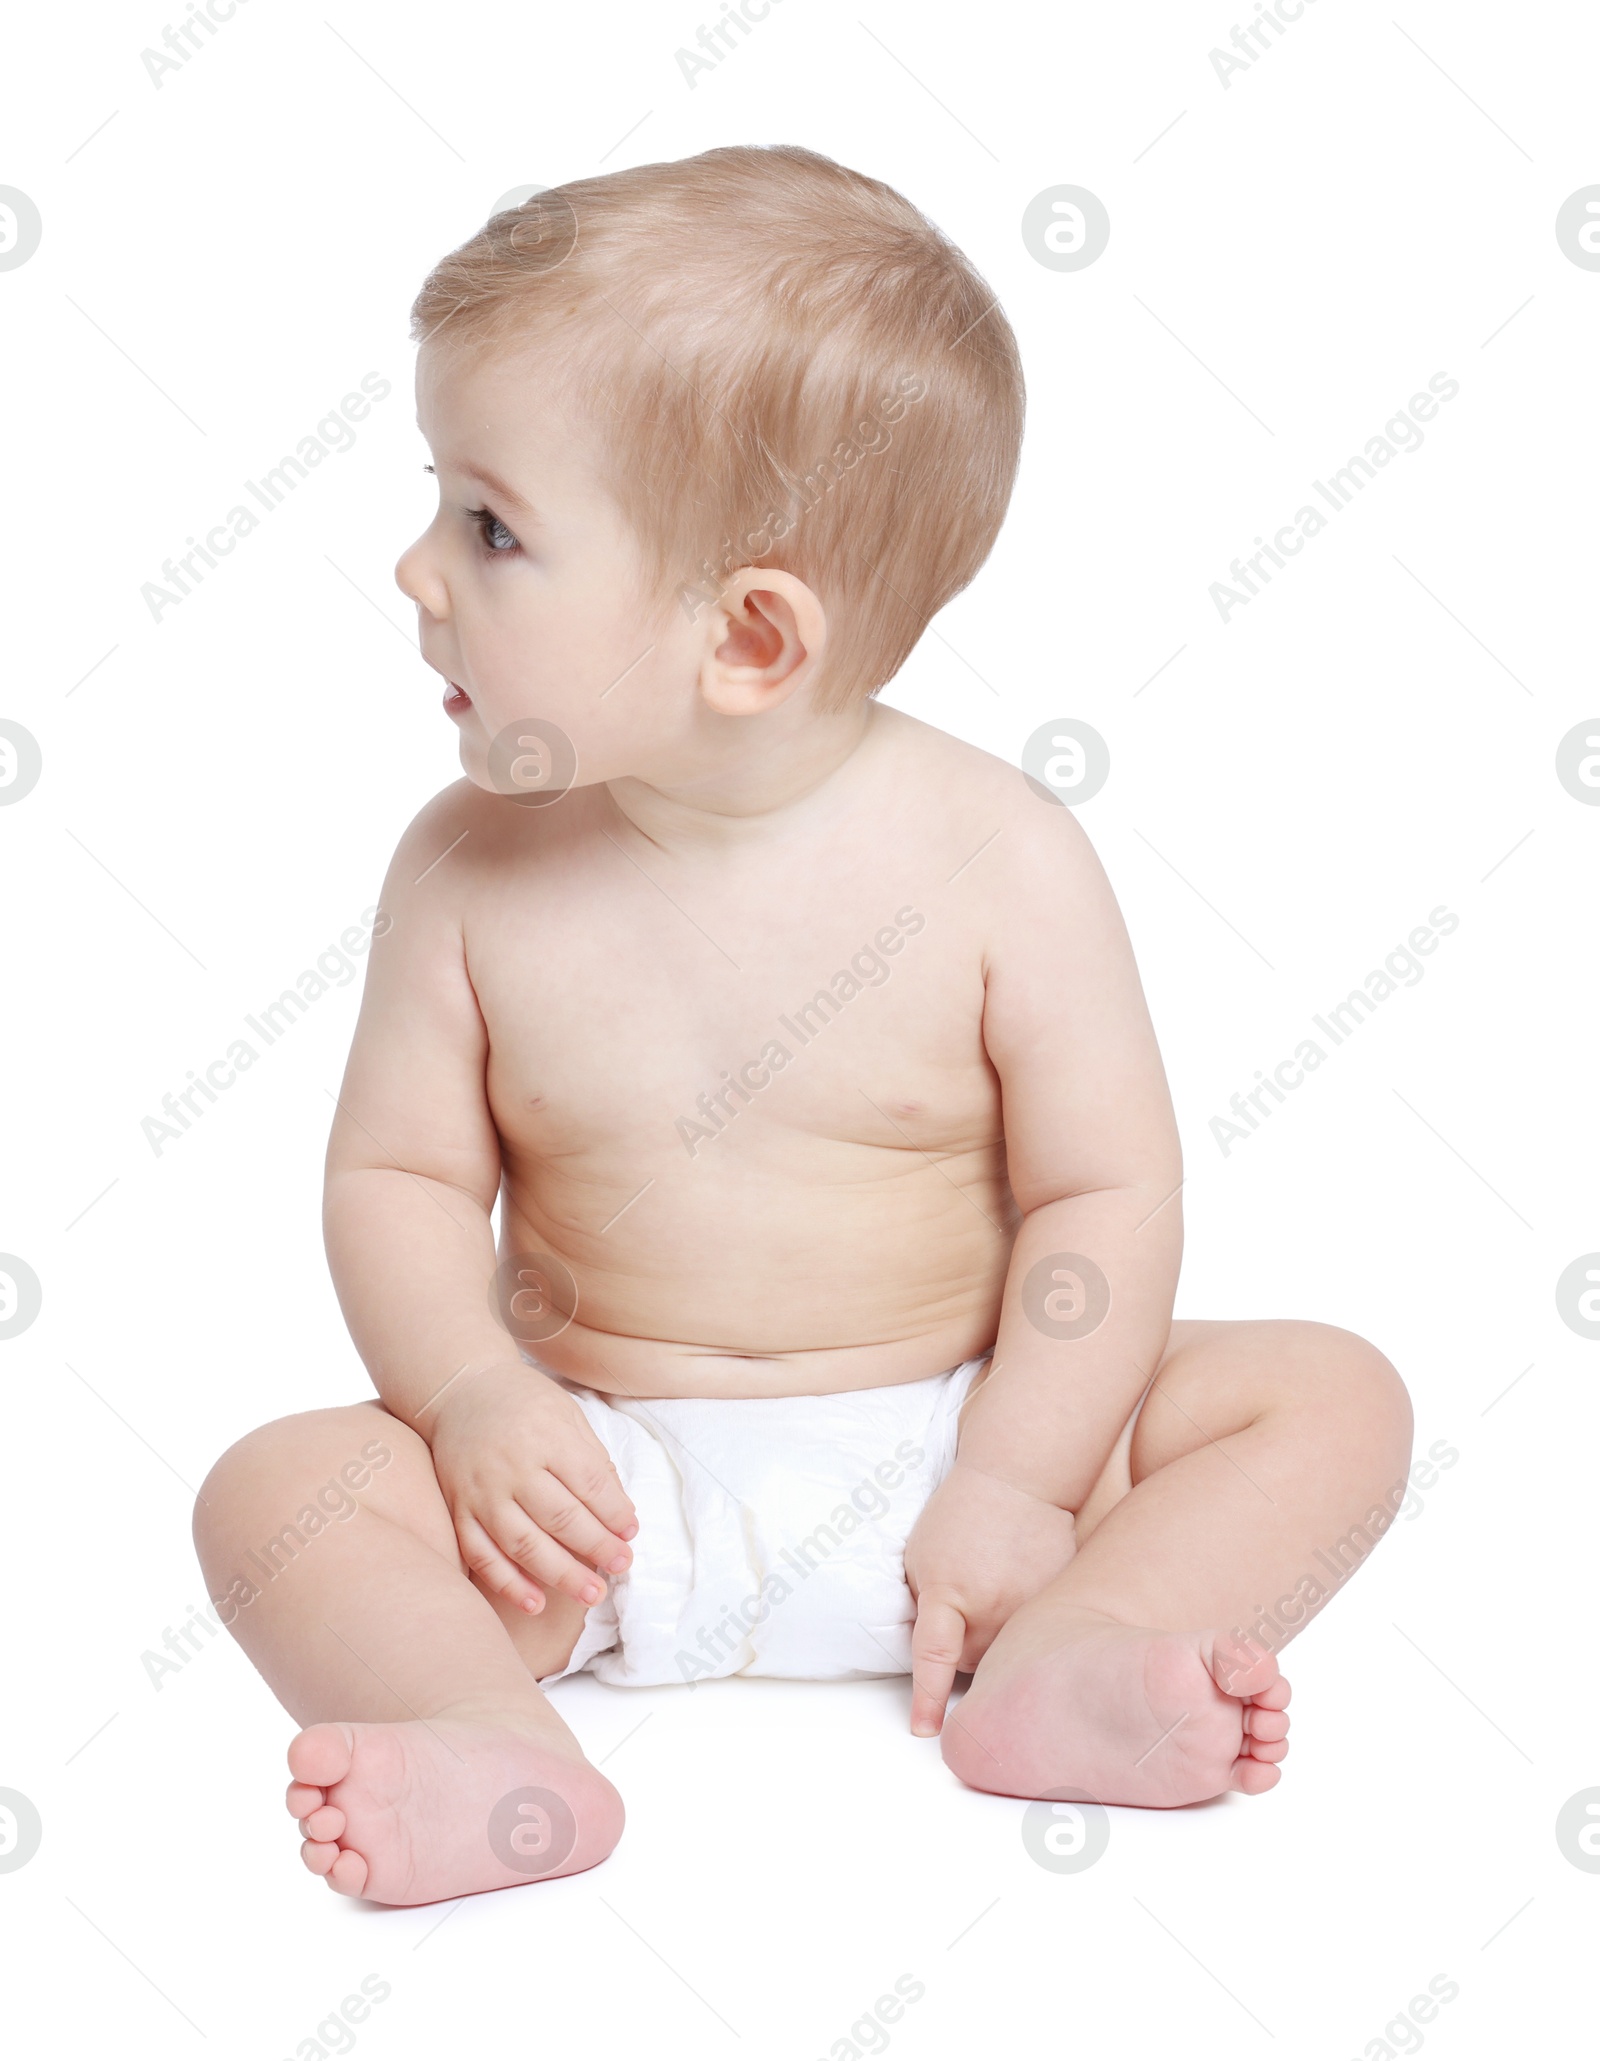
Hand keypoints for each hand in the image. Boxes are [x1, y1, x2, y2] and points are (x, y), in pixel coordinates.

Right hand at [425, 1363, 637, 1613]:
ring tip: (591, 1594)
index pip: (589, 1484)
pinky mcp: (458, 1510)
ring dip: (560, 1574)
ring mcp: (481, 1491)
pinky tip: (535, 1603)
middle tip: (622, 1566)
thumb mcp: (567, 1414)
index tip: (631, 1533)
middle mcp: (512, 1466)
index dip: (615, 1513)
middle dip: (597, 1547)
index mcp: (546, 1436)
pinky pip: (481, 1554)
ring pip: (522, 1543)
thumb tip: (619, 1512)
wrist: (460, 1390)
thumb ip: (592, 1460)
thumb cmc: (524, 1402)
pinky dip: (507, 1583)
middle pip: (561, 1518)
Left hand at [902, 1460, 1076, 1735]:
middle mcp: (992, 1607)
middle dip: (964, 1652)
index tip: (924, 1731)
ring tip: (993, 1594)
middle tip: (965, 1605)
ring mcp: (1029, 1606)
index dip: (926, 1698)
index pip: (934, 1656)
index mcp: (948, 1592)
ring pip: (1009, 1656)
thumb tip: (933, 1655)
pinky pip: (1039, 1635)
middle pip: (975, 1667)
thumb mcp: (920, 1556)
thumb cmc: (959, 1515)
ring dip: (997, 1641)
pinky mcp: (1058, 1602)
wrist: (1016, 1479)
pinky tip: (1019, 1589)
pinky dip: (1027, 1625)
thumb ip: (925, 1606)